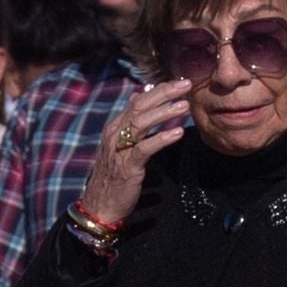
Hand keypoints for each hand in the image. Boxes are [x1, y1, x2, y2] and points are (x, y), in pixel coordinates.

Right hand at [78, 79, 189, 228]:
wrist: (100, 204)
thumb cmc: (114, 175)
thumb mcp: (121, 144)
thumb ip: (130, 121)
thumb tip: (138, 96)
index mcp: (115, 126)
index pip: (138, 101)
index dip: (158, 90)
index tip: (178, 82)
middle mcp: (115, 133)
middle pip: (140, 106)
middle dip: (164, 93)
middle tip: (186, 84)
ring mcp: (120, 148)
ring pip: (141, 123)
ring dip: (164, 112)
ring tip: (185, 105)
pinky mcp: (127, 166)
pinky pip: (145, 148)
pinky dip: (161, 138)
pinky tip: (178, 134)